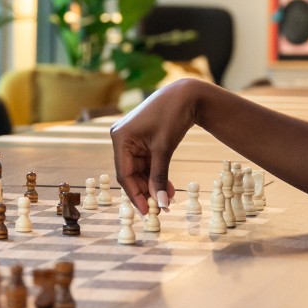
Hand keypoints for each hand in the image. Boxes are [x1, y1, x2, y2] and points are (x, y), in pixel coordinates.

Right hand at [110, 78, 204, 214]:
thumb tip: (160, 203)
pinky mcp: (142, 140)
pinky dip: (156, 174)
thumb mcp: (164, 149)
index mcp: (120, 138)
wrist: (186, 95)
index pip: (124, 174)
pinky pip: (146, 162)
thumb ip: (159, 177)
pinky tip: (167, 187)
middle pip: (131, 174)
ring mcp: (131, 139)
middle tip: (161, 207)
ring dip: (153, 184)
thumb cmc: (171, 116)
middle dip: (146, 190)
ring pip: (140, 170)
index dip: (135, 195)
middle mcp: (122, 139)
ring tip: (168, 198)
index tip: (147, 212)